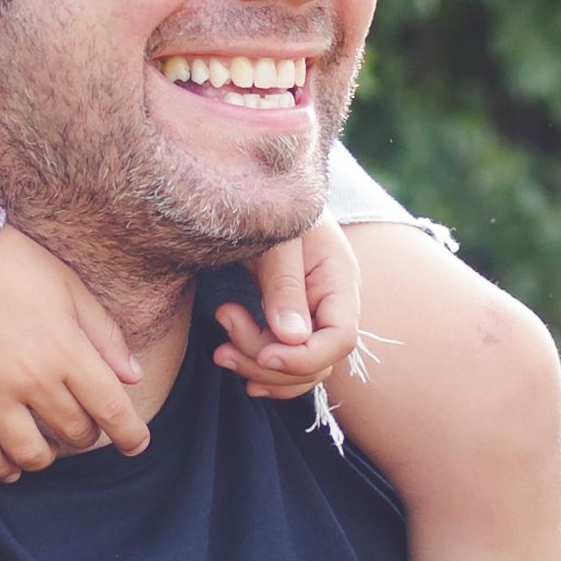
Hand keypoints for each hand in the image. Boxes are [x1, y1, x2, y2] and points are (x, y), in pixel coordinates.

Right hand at [0, 229, 148, 481]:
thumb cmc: (13, 265)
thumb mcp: (71, 289)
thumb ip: (105, 336)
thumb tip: (133, 376)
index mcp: (66, 350)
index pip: (110, 408)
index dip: (129, 434)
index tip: (136, 444)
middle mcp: (33, 379)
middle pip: (74, 433)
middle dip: (87, 436)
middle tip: (84, 425)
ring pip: (31, 453)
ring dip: (48, 458)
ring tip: (49, 447)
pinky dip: (2, 467)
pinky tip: (11, 466)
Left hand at [212, 215, 359, 398]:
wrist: (254, 187)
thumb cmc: (267, 201)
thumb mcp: (277, 238)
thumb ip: (283, 284)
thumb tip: (291, 339)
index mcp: (339, 280)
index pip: (340, 339)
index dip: (303, 358)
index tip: (263, 354)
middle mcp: (332, 305)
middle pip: (315, 363)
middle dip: (267, 361)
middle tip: (225, 329)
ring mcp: (312, 317)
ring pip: (297, 371)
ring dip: (255, 368)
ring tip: (220, 347)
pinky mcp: (289, 323)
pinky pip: (285, 365)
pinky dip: (260, 373)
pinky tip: (233, 361)